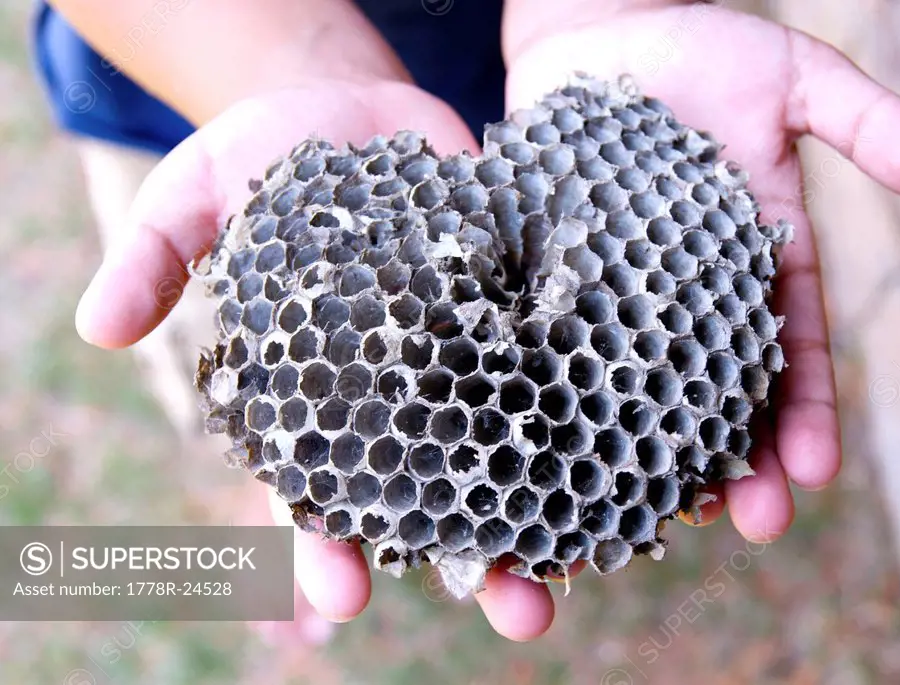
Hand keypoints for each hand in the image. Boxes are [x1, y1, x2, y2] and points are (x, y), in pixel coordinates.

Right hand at [74, 80, 556, 640]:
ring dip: (553, 509)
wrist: (354, 108)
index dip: (329, 548)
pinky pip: (562, 367)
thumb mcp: (197, 191)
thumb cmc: (263, 157)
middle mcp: (406, 394)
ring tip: (589, 563)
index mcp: (321, 396)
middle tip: (519, 615)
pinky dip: (596, 409)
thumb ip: (155, 256)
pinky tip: (636, 455)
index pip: (325, 491)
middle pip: (442, 493)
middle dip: (475, 556)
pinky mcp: (522, 308)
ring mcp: (472, 356)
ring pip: (516, 450)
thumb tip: (96, 327)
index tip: (345, 598)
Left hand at [502, 3, 899, 537]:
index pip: (788, 350)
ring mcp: (621, 286)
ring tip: (662, 514)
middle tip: (746, 522)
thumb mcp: (795, 78)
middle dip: (738, 456)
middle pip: (719, 388)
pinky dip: (571, 393)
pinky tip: (568, 443)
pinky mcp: (558, 273)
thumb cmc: (699, 50)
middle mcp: (690, 288)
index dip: (804, 411)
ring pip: (643, 383)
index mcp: (754, 259)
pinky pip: (566, 342)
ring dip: (656, 448)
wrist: (596, 26)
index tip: (812, 472)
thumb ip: (867, 125)